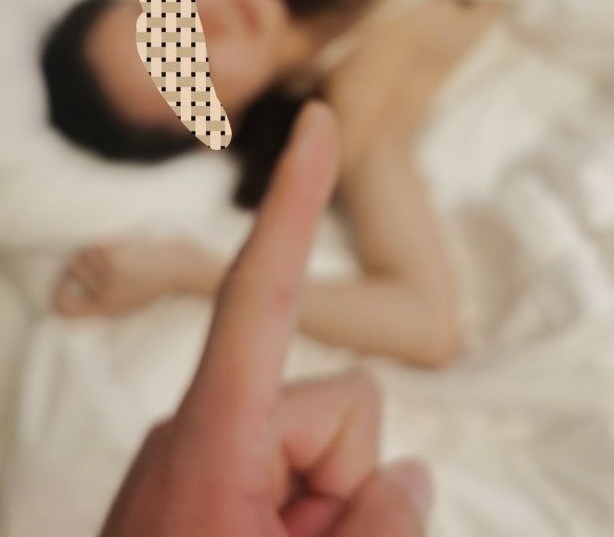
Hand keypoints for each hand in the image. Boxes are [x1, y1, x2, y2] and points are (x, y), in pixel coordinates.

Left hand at [100, 102, 431, 536]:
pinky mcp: (227, 477)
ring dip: (333, 512)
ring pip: (342, 448)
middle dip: (346, 483)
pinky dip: (318, 516)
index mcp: (212, 431)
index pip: (261, 287)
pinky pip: (316, 475)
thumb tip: (401, 471)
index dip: (295, 199)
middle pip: (346, 406)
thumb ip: (374, 522)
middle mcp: (214, 421)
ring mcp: (222, 452)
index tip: (318, 118)